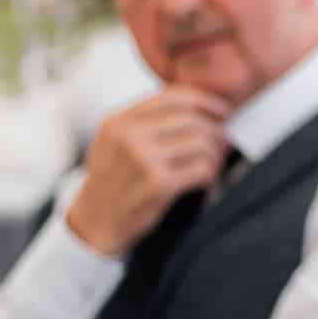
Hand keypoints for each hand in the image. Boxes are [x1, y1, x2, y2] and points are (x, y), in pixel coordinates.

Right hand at [65, 87, 230, 256]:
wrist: (95, 221)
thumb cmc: (113, 180)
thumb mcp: (115, 141)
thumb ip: (147, 121)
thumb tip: (201, 108)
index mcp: (119, 121)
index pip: (173, 97)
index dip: (205, 101)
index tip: (222, 111)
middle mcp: (129, 136)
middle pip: (193, 119)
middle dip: (215, 132)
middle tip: (222, 144)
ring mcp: (143, 159)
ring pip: (202, 142)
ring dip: (215, 155)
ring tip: (211, 165)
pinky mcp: (158, 183)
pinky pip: (202, 168)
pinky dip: (210, 174)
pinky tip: (204, 181)